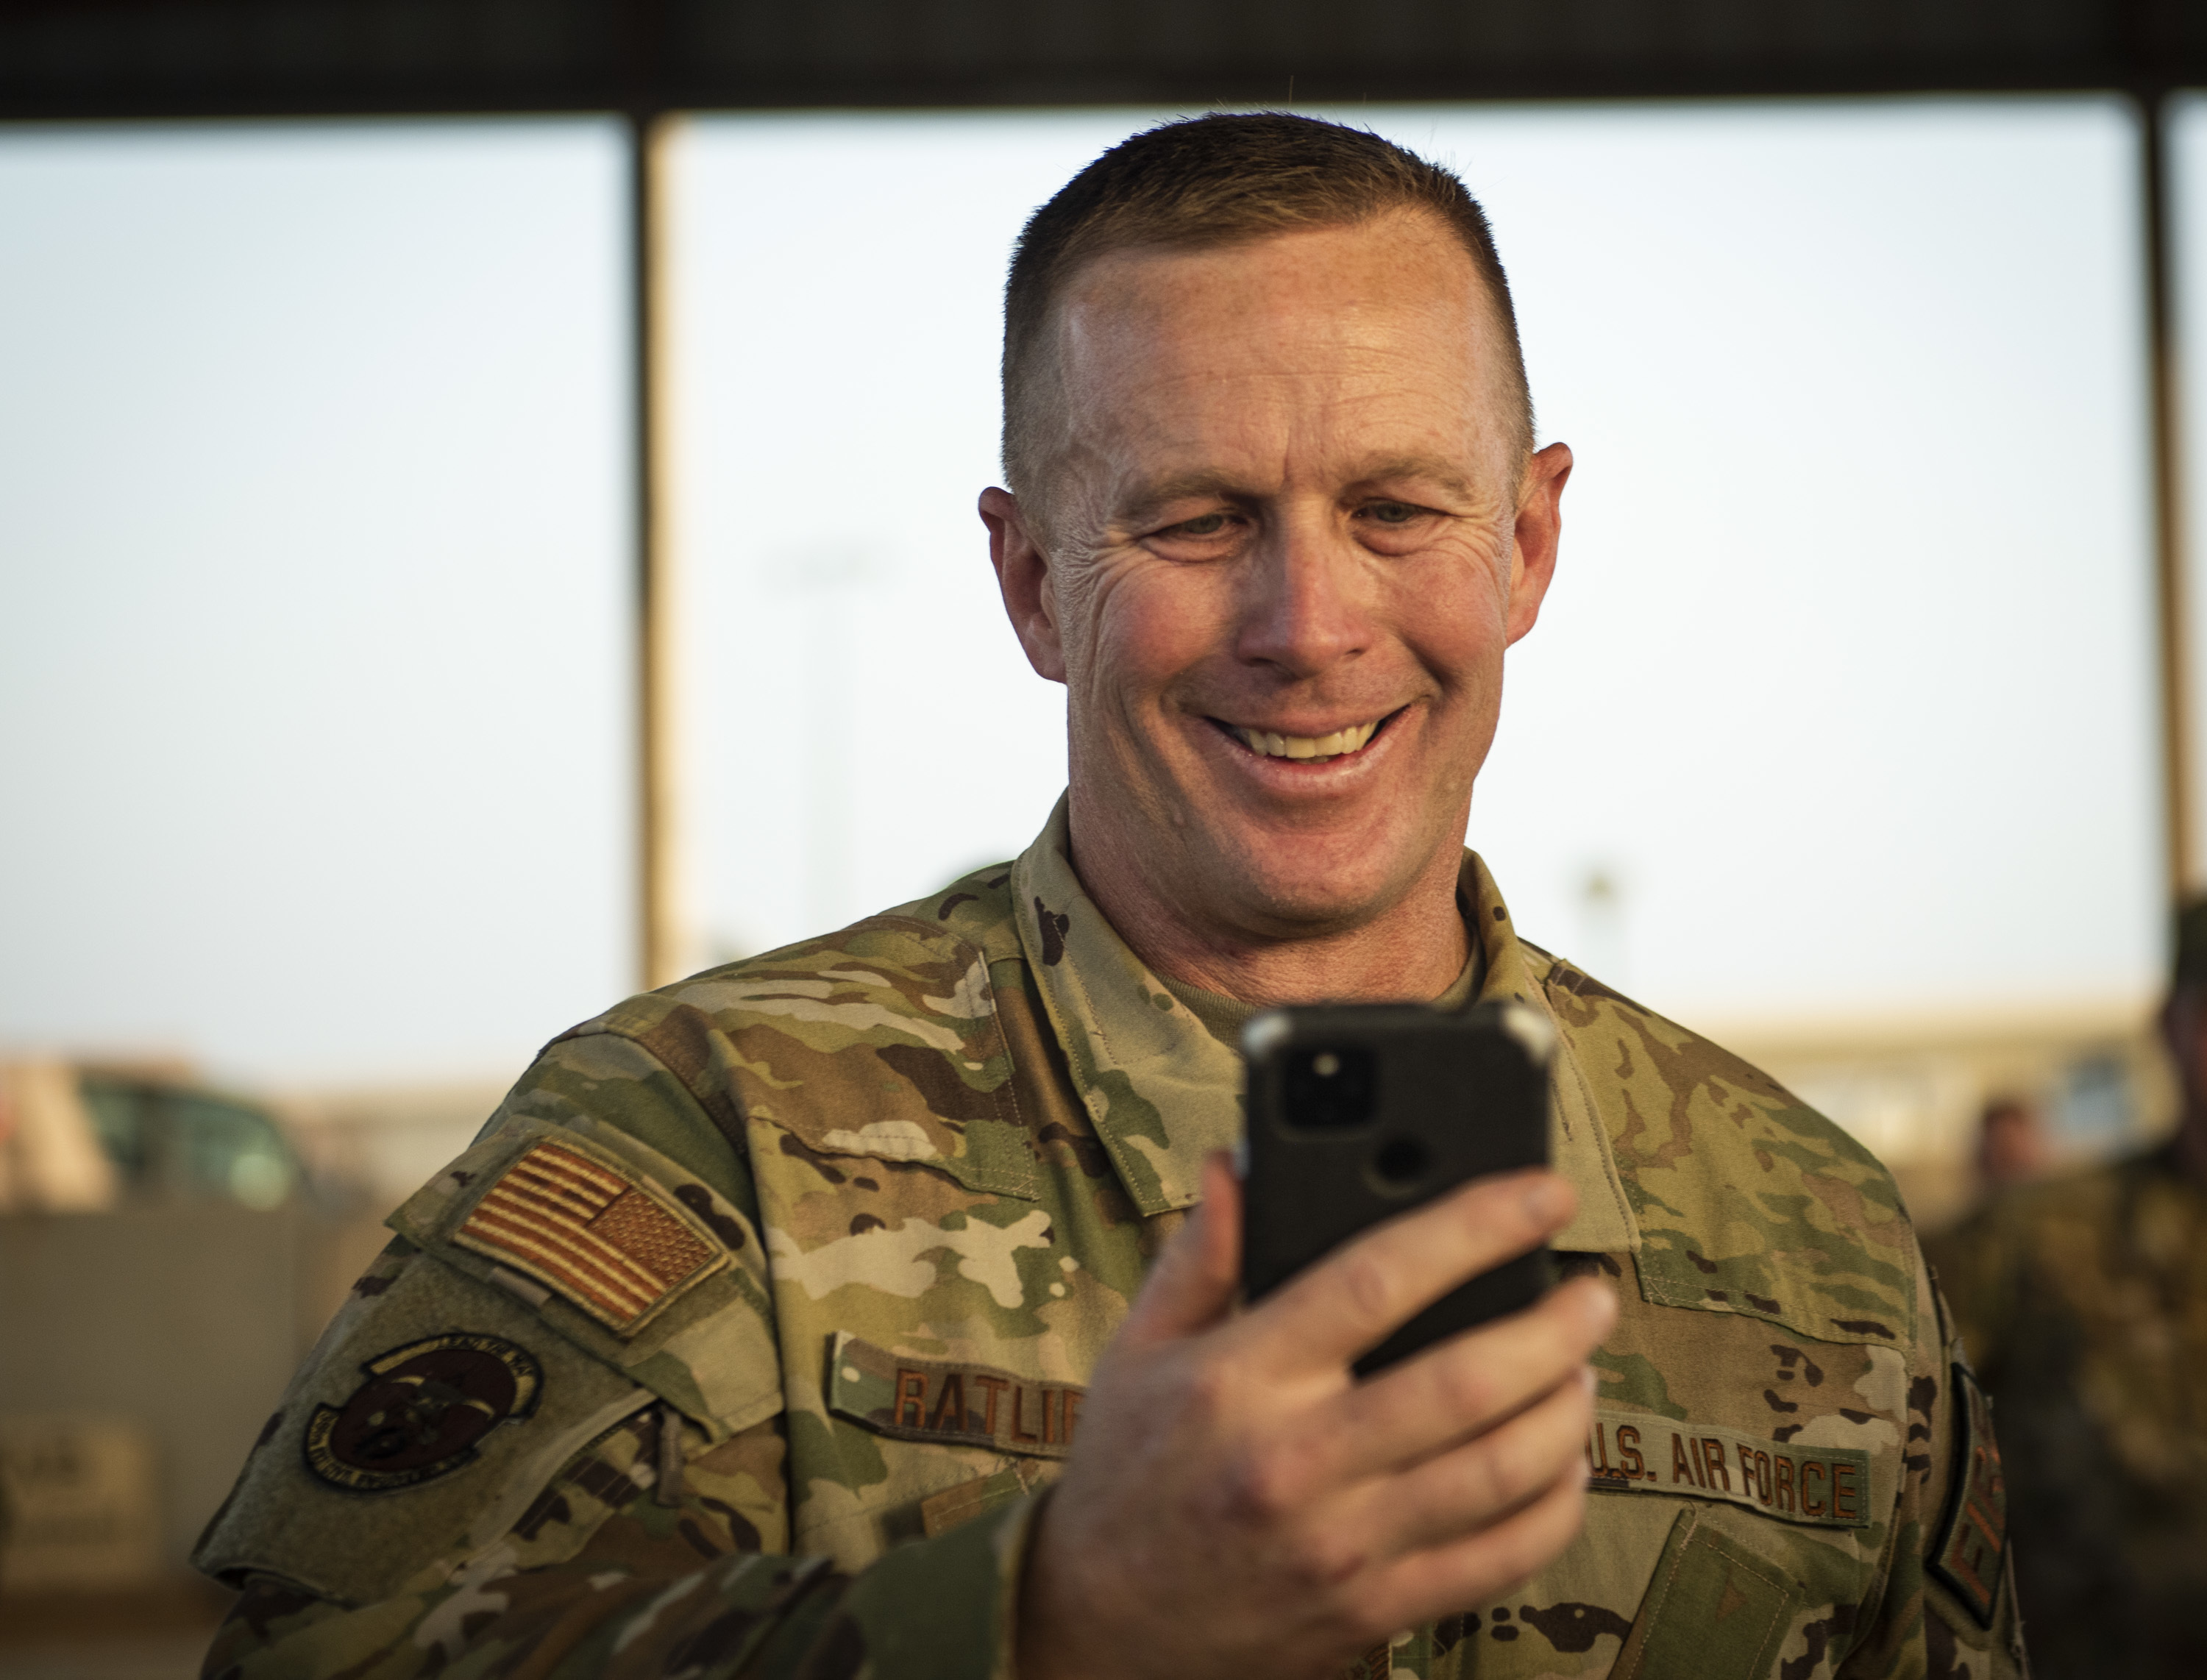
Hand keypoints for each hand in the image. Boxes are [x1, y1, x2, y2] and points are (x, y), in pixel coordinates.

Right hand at [1017, 1154, 1613, 1679]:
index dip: (1474, 1227)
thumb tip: (1240, 1162)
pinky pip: (1498, 1560)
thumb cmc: (1128, 1469)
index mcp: (1238, 1378)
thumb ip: (1199, 1252)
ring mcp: (1341, 1544)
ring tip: (1583, 1369)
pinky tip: (1564, 1465)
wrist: (1101, 1622)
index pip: (1377, 1279)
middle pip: (1465, 1381)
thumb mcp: (1139, 1347)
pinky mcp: (1372, 1609)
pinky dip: (1555, 1507)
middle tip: (1591, 1295)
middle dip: (1555, 1328)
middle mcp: (1294, 1460)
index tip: (1540, 1195)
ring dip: (1567, 1412)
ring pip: (1499, 1471)